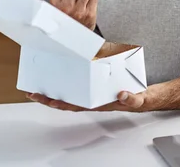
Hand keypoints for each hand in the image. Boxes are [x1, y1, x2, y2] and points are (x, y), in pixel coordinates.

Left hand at [26, 72, 179, 111]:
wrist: (147, 95)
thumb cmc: (140, 97)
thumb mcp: (139, 98)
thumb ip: (132, 98)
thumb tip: (123, 94)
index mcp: (99, 103)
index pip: (75, 104)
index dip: (60, 102)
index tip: (46, 99)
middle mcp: (92, 97)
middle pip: (66, 99)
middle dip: (48, 97)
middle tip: (32, 92)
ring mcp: (93, 91)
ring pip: (70, 92)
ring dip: (54, 88)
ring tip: (39, 84)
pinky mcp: (96, 83)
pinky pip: (78, 83)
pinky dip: (67, 80)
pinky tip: (60, 74)